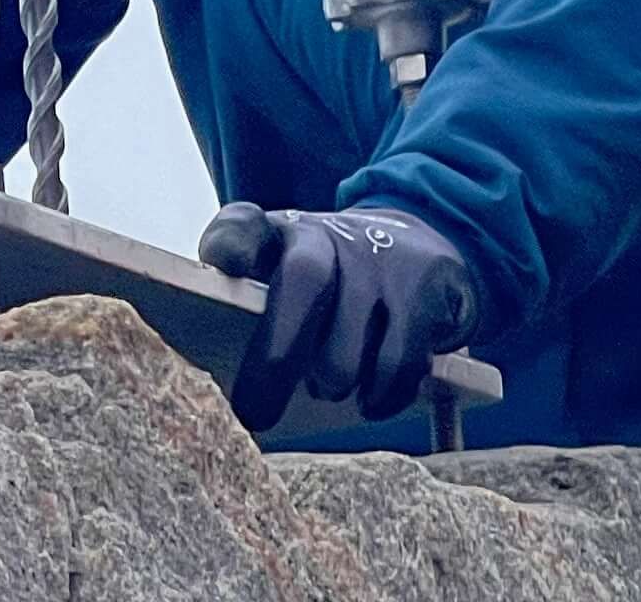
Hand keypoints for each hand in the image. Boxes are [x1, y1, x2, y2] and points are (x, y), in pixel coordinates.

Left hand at [197, 198, 478, 430]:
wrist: (414, 248)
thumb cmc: (329, 281)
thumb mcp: (283, 274)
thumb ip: (243, 299)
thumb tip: (214, 350)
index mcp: (281, 233)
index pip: (243, 226)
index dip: (230, 245)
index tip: (225, 268)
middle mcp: (330, 235)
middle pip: (304, 278)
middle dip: (277, 356)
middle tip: (257, 414)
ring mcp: (381, 257)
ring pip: (350, 337)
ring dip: (334, 380)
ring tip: (328, 388)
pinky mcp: (426, 285)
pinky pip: (399, 362)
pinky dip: (381, 395)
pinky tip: (371, 399)